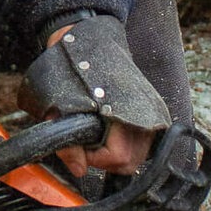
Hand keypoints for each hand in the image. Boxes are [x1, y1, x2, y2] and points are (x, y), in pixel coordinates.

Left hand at [43, 24, 154, 179]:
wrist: (84, 40)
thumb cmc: (70, 70)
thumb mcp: (59, 108)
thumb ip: (69, 144)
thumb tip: (79, 170)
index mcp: (123, 110)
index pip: (119, 157)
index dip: (95, 159)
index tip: (80, 148)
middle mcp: (144, 112)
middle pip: (131, 161)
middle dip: (106, 160)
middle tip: (88, 146)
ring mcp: (150, 109)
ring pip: (139, 154)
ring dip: (117, 154)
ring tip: (98, 138)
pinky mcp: (150, 107)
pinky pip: (143, 141)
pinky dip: (127, 143)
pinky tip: (110, 132)